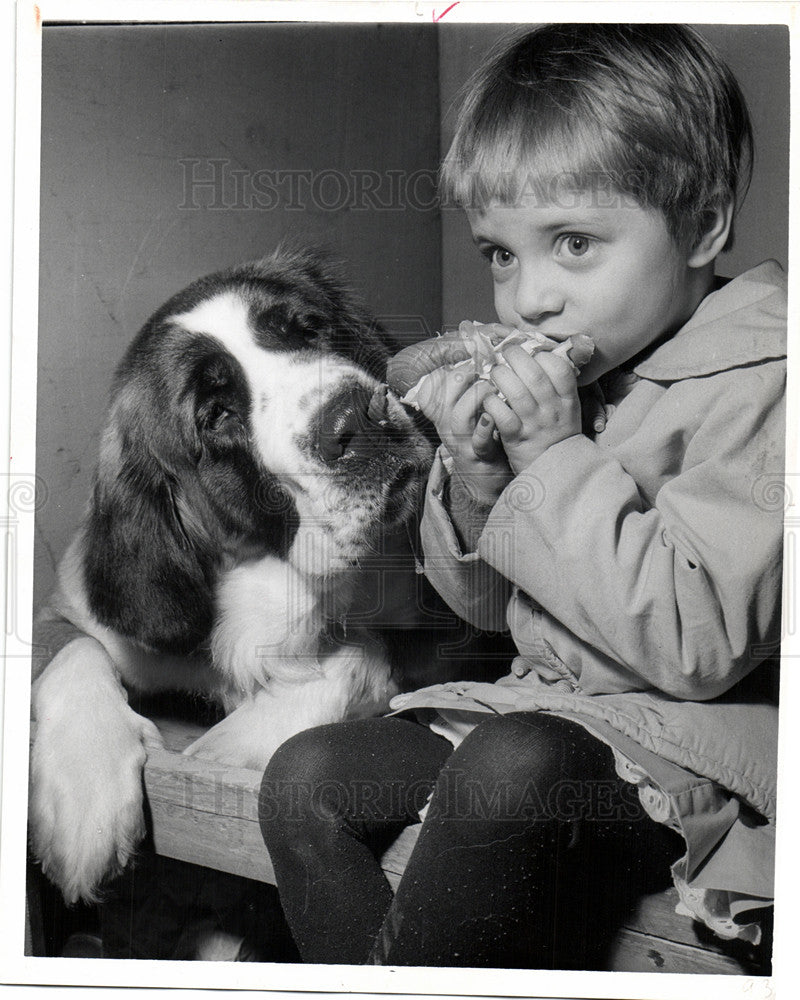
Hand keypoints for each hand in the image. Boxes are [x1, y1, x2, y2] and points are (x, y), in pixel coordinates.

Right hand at [416, 364, 512, 505]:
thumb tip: (474, 354)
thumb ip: (467, 388)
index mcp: (443, 413)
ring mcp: (462, 442)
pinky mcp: (480, 456)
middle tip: (477, 371)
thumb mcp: (467, 412)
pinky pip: (479, 442)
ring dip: (474, 398)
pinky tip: (493, 416)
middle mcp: (447, 426)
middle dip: (458, 379)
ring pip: (458, 418)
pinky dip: (485, 428)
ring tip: (490, 389)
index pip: (428, 390)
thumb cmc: (480, 436)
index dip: (440, 374)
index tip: (459, 362)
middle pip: (441, 398)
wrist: (486, 480)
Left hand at [482, 345, 581, 473]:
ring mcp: (534, 424)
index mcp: (567, 400)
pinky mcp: (516, 438)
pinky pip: (501, 415)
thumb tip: (542, 355)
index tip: (531, 352)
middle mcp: (552, 410)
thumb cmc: (557, 434)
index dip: (542, 355)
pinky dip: (491, 403)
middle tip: (505, 353)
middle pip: (534, 374)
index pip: (559, 368)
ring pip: (515, 392)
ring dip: (500, 377)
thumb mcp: (568, 409)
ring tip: (495, 373)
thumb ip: (558, 385)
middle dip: (516, 357)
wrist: (556, 472)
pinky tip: (489, 400)